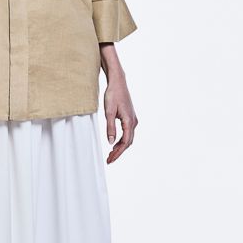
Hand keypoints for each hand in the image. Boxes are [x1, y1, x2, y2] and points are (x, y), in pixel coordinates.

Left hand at [99, 43, 137, 163]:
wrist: (118, 82)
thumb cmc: (113, 95)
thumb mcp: (109, 112)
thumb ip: (110, 128)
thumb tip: (110, 143)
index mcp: (129, 122)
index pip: (125, 143)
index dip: (118, 153)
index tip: (110, 160)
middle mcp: (134, 122)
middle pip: (128, 142)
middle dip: (119, 152)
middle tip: (109, 160)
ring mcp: (133, 119)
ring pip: (128, 138)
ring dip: (120, 146)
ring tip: (111, 153)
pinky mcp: (130, 117)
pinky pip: (128, 132)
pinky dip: (122, 140)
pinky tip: (114, 142)